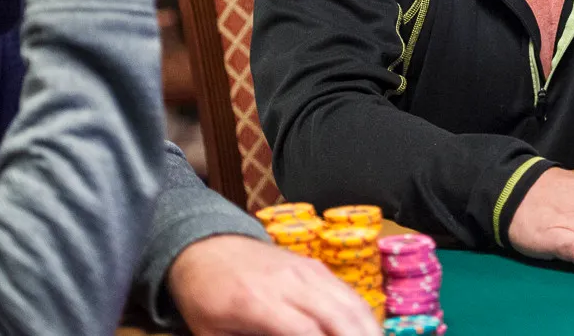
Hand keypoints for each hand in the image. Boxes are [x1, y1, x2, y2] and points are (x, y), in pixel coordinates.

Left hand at [168, 235, 380, 335]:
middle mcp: (289, 282)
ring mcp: (307, 270)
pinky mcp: (316, 266)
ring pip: (351, 302)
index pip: (306, 331)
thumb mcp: (211, 334)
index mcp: (257, 303)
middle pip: (339, 316)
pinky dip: (363, 316)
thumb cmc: (205, 298)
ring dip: (369, 329)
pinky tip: (368, 331)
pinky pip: (349, 293)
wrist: (206, 247)